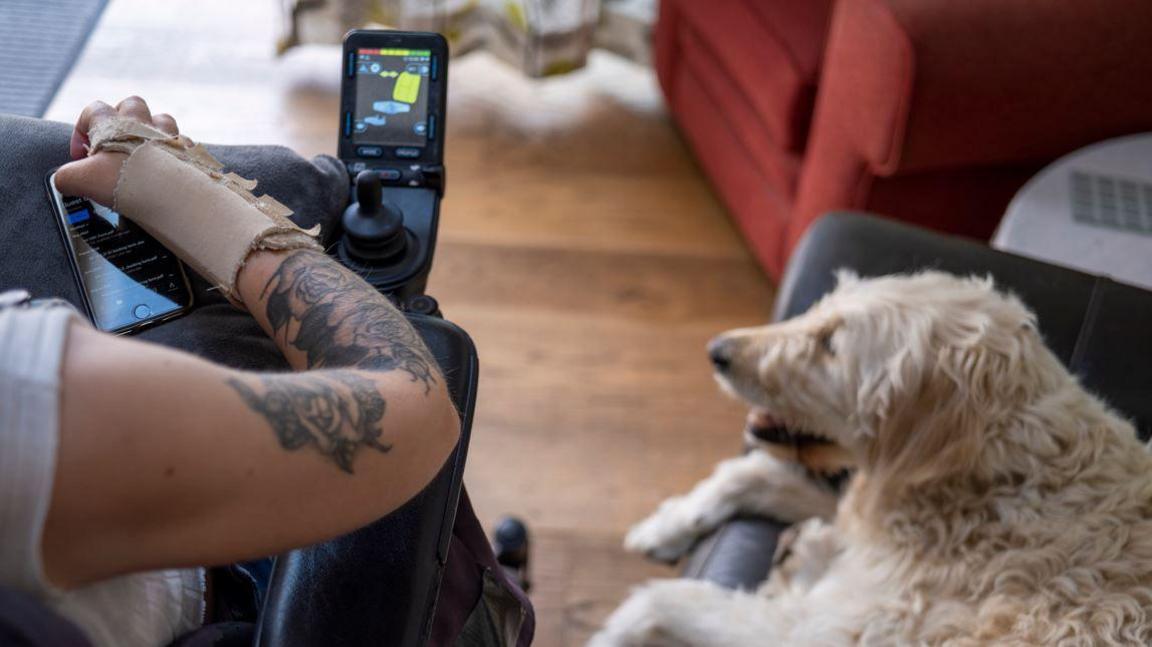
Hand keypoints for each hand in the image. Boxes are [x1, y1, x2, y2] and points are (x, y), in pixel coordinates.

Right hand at [53, 96, 179, 206]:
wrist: (169, 191)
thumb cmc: (125, 180)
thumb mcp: (81, 179)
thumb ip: (66, 176)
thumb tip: (64, 181)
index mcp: (114, 122)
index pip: (93, 110)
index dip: (82, 130)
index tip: (81, 155)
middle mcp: (143, 122)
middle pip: (131, 105)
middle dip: (122, 120)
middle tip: (116, 144)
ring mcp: (169, 135)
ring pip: (162, 120)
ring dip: (152, 132)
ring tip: (144, 154)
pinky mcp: (189, 152)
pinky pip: (182, 145)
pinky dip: (174, 154)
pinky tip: (168, 170)